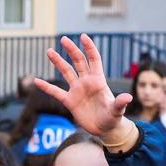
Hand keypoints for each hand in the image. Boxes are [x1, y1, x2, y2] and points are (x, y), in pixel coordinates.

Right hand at [39, 34, 136, 149]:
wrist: (105, 129)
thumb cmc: (113, 117)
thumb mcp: (117, 110)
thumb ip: (120, 103)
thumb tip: (128, 97)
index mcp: (98, 80)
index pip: (93, 59)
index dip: (89, 48)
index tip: (83, 37)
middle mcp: (86, 82)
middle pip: (78, 61)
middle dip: (71, 50)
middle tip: (63, 39)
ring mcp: (77, 90)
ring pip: (66, 72)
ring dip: (58, 62)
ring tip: (49, 51)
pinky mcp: (69, 101)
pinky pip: (55, 92)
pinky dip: (46, 87)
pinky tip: (36, 81)